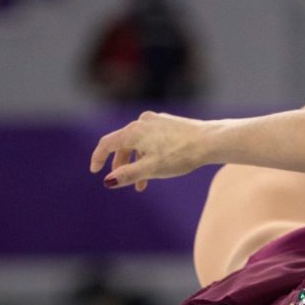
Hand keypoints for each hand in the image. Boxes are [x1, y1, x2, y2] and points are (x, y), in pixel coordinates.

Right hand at [90, 111, 214, 191]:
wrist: (209, 142)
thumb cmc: (180, 155)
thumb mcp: (151, 169)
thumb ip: (128, 175)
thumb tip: (108, 181)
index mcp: (133, 132)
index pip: (107, 143)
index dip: (98, 157)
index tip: (95, 171)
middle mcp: (141, 122)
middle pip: (123, 144)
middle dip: (122, 165)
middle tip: (126, 183)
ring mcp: (155, 121)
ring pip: (138, 143)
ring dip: (137, 163)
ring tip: (144, 183)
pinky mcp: (168, 124)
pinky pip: (151, 140)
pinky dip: (149, 154)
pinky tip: (159, 165)